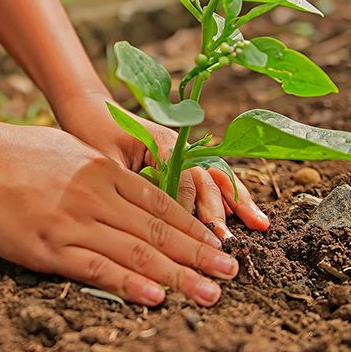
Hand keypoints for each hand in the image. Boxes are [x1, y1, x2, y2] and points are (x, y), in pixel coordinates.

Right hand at [0, 120, 238, 305]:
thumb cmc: (10, 151)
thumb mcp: (65, 149)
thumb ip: (97, 171)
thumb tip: (122, 186)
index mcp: (101, 169)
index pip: (159, 204)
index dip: (193, 227)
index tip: (217, 245)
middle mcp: (95, 194)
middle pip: (158, 231)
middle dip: (199, 255)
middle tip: (231, 274)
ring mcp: (72, 221)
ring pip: (136, 252)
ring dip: (178, 275)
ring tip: (210, 293)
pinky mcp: (47, 245)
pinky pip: (96, 268)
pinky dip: (129, 284)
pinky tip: (156, 297)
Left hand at [54, 92, 269, 239]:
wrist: (89, 110)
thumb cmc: (92, 133)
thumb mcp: (105, 160)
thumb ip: (129, 183)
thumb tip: (146, 217)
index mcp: (162, 143)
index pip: (183, 180)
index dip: (188, 209)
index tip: (193, 237)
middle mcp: (179, 146)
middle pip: (206, 180)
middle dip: (219, 211)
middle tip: (227, 241)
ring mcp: (184, 152)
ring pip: (216, 178)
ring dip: (237, 202)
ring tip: (260, 225)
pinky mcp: (181, 161)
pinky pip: (209, 179)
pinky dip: (229, 196)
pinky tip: (246, 214)